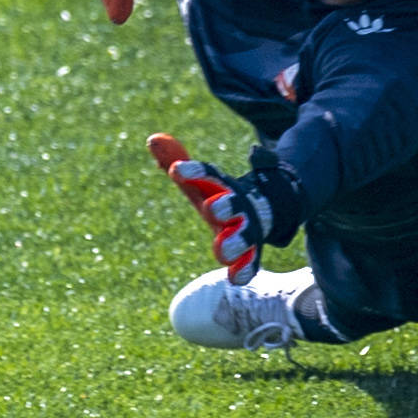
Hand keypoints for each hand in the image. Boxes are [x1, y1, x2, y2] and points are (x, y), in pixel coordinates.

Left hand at [148, 132, 286, 283]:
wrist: (265, 208)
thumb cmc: (220, 194)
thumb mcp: (199, 178)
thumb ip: (175, 159)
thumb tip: (152, 139)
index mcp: (221, 185)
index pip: (208, 174)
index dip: (193, 171)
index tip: (175, 171)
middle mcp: (237, 205)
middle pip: (232, 203)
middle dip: (224, 205)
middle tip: (211, 209)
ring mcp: (247, 228)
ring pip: (244, 235)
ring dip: (234, 242)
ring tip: (221, 251)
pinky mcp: (252, 251)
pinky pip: (251, 261)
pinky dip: (244, 269)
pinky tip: (234, 279)